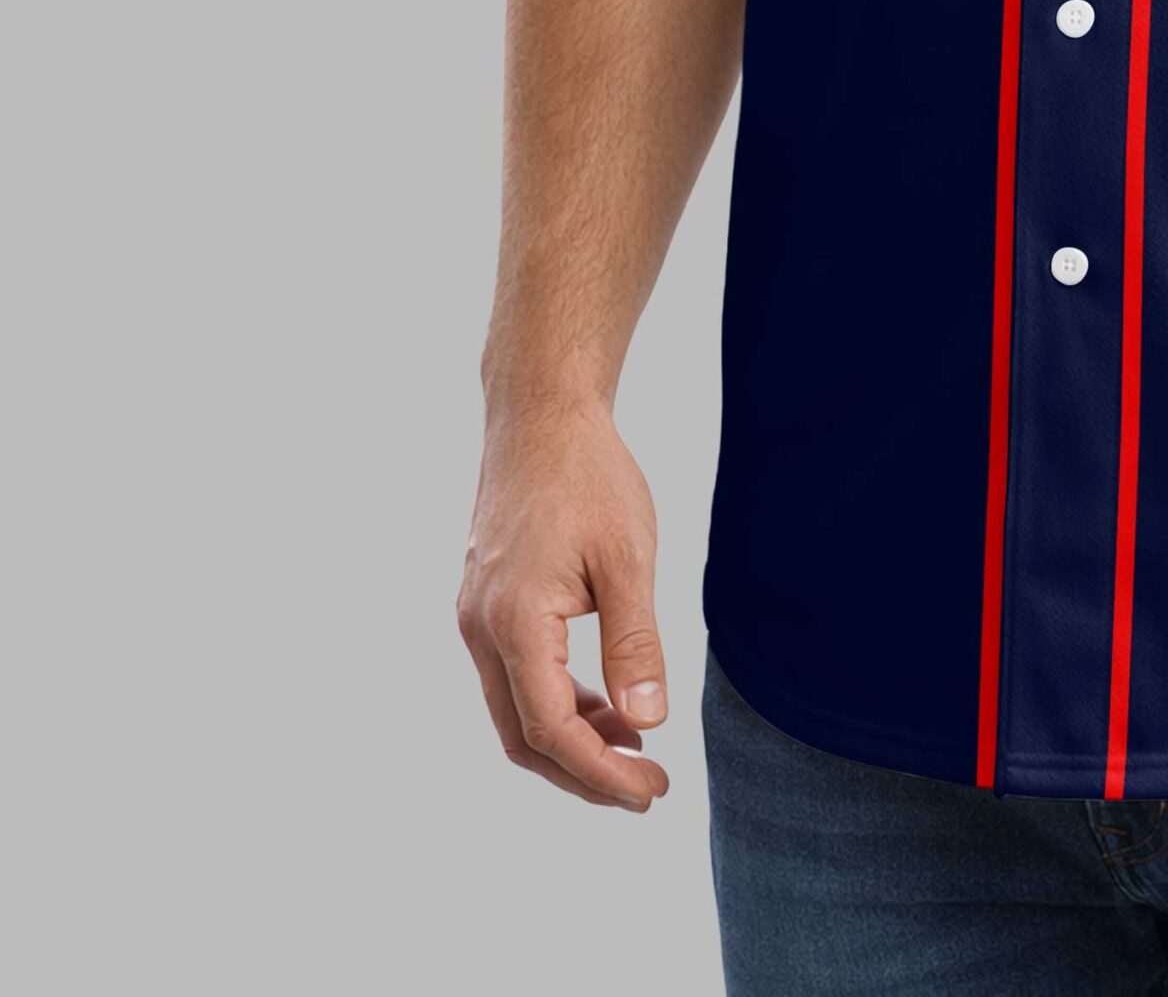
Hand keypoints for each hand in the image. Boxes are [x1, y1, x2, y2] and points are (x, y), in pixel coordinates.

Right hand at [457, 402, 672, 811]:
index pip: (552, 729)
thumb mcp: (627, 558)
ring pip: (515, 711)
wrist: (541, 416)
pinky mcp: (485, 604)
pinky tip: (605, 702)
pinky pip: (514, 677)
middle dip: (584, 773)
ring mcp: (476, 618)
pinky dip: (557, 702)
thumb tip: (647, 721)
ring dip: (571, 740)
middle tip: (646, 789)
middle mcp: (480, 630)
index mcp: (513, 623)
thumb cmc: (589, 476)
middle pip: (523, 737)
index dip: (602, 772)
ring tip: (635, 747)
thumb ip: (634, 644)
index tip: (651, 791)